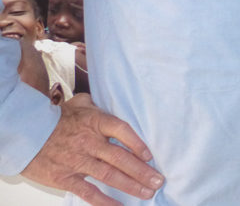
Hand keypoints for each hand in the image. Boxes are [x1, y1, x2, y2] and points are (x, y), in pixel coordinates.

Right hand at [21, 94, 163, 205]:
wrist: (26, 132)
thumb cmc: (56, 118)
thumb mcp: (78, 103)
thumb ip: (97, 103)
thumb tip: (108, 99)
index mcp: (95, 122)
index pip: (122, 130)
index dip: (138, 143)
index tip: (150, 156)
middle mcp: (90, 142)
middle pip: (121, 158)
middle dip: (142, 171)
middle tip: (159, 180)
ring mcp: (78, 161)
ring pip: (110, 175)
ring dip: (131, 185)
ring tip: (148, 192)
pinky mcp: (66, 178)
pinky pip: (88, 192)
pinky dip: (104, 201)